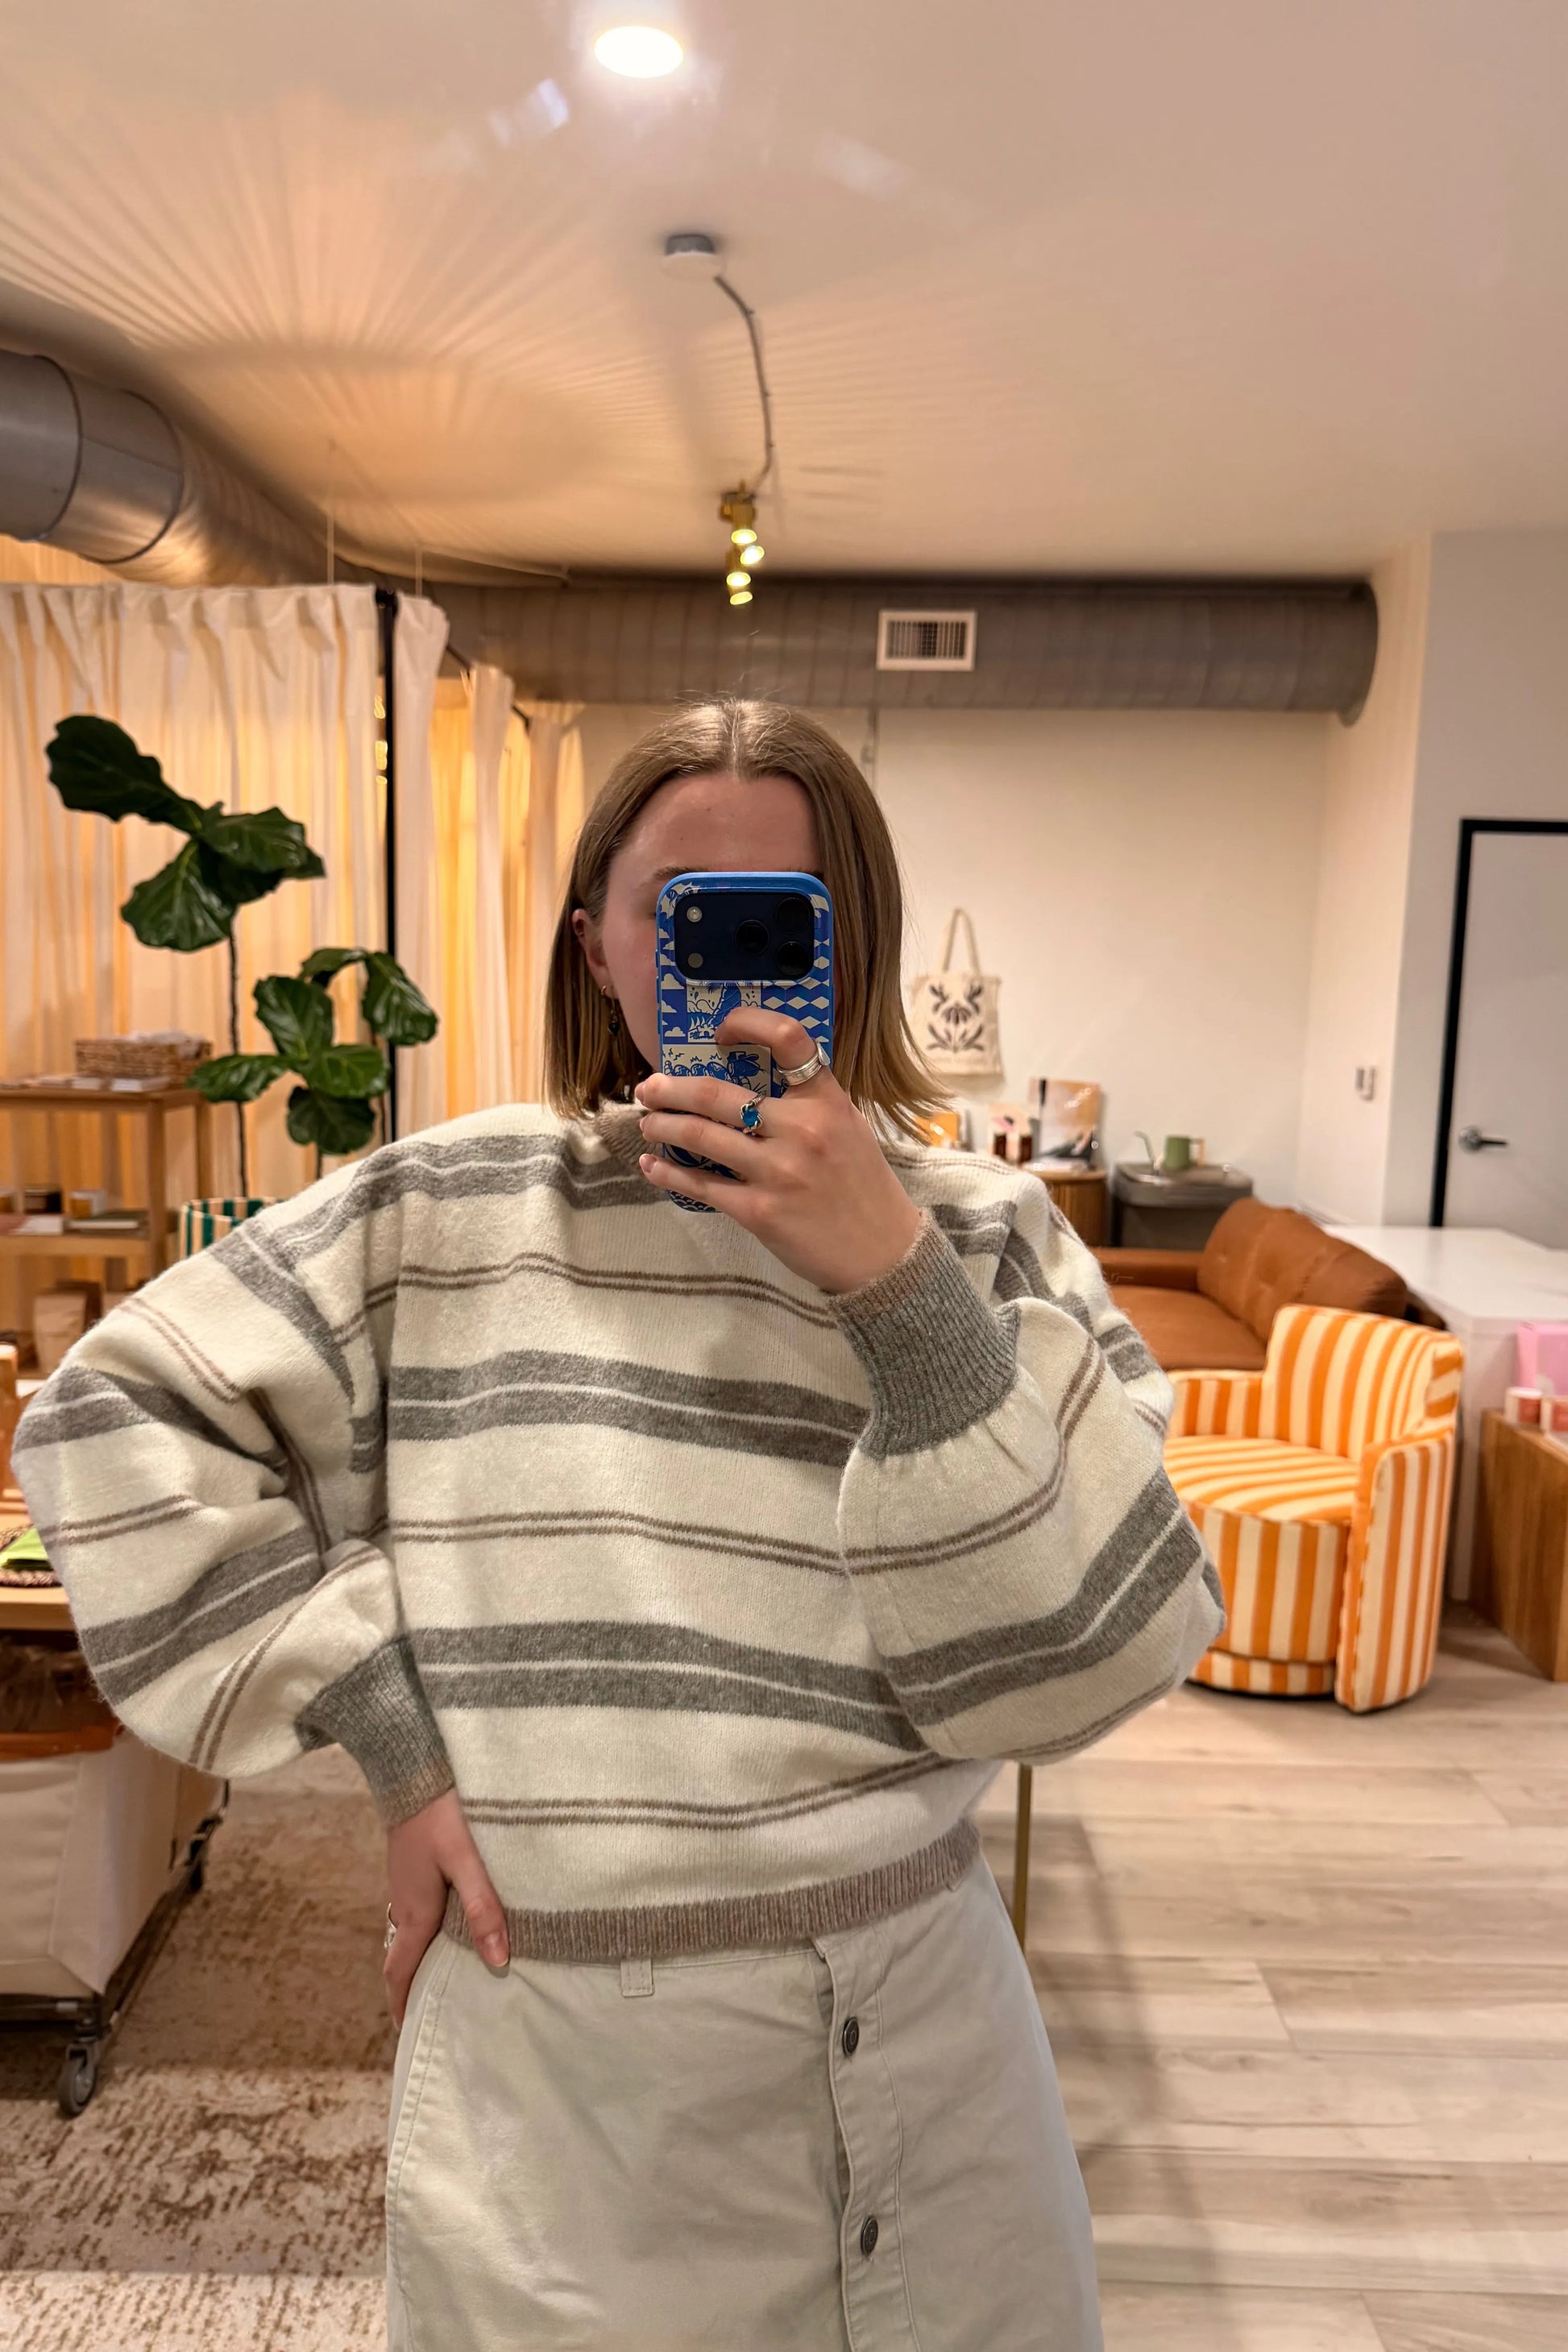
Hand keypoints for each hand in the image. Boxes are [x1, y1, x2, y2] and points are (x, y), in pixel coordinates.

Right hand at [384, 1787, 508, 2026]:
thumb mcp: (467, 1860)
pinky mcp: (416, 1864)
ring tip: (455, 1972)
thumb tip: (498, 1961)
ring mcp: (407, 1882)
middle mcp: (405, 1902)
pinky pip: (421, 1908)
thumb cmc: (440, 1811)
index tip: (407, 2031)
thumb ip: (483, 1908)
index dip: (402, 2004)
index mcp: (415, 1911)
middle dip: (417, 1985)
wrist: (413, 1765)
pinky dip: (434, 1928)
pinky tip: (459, 1922)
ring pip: (415, 1931)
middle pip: (407, 1955)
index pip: (401, 1971)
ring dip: (427, 1955)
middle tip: (438, 2009)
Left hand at [634, 1007, 922, 1293]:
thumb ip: (806, 1104)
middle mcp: (801, 1130)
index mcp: (827, 1102)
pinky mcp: (759, 1211)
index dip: (747, 1023)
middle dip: (671, 1088)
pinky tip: (653, 1165)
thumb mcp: (848, 1128)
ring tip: (648, 1123)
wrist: (881, 1253)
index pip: (789, 1039)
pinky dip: (668, 1172)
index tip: (719, 1033)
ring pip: (700, 1136)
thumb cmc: (861, 1186)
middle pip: (717, 1094)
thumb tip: (747, 1084)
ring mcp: (778, 1171)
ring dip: (662, 1126)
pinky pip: (701, 1185)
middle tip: (649, 1089)